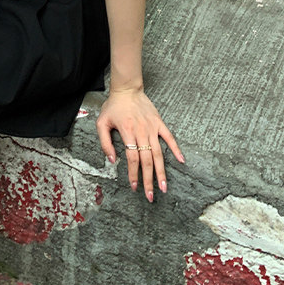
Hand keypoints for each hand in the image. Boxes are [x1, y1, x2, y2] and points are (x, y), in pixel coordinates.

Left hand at [96, 87, 183, 201]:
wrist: (127, 89)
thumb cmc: (113, 106)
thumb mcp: (102, 123)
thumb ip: (104, 142)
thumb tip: (112, 160)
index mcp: (127, 132)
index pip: (132, 158)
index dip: (133, 174)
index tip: (135, 186)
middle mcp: (141, 131)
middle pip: (146, 160)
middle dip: (149, 180)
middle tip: (151, 196)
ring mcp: (152, 127)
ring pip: (158, 153)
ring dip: (161, 172)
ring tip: (164, 187)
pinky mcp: (159, 123)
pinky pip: (169, 137)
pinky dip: (176, 149)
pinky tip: (182, 161)